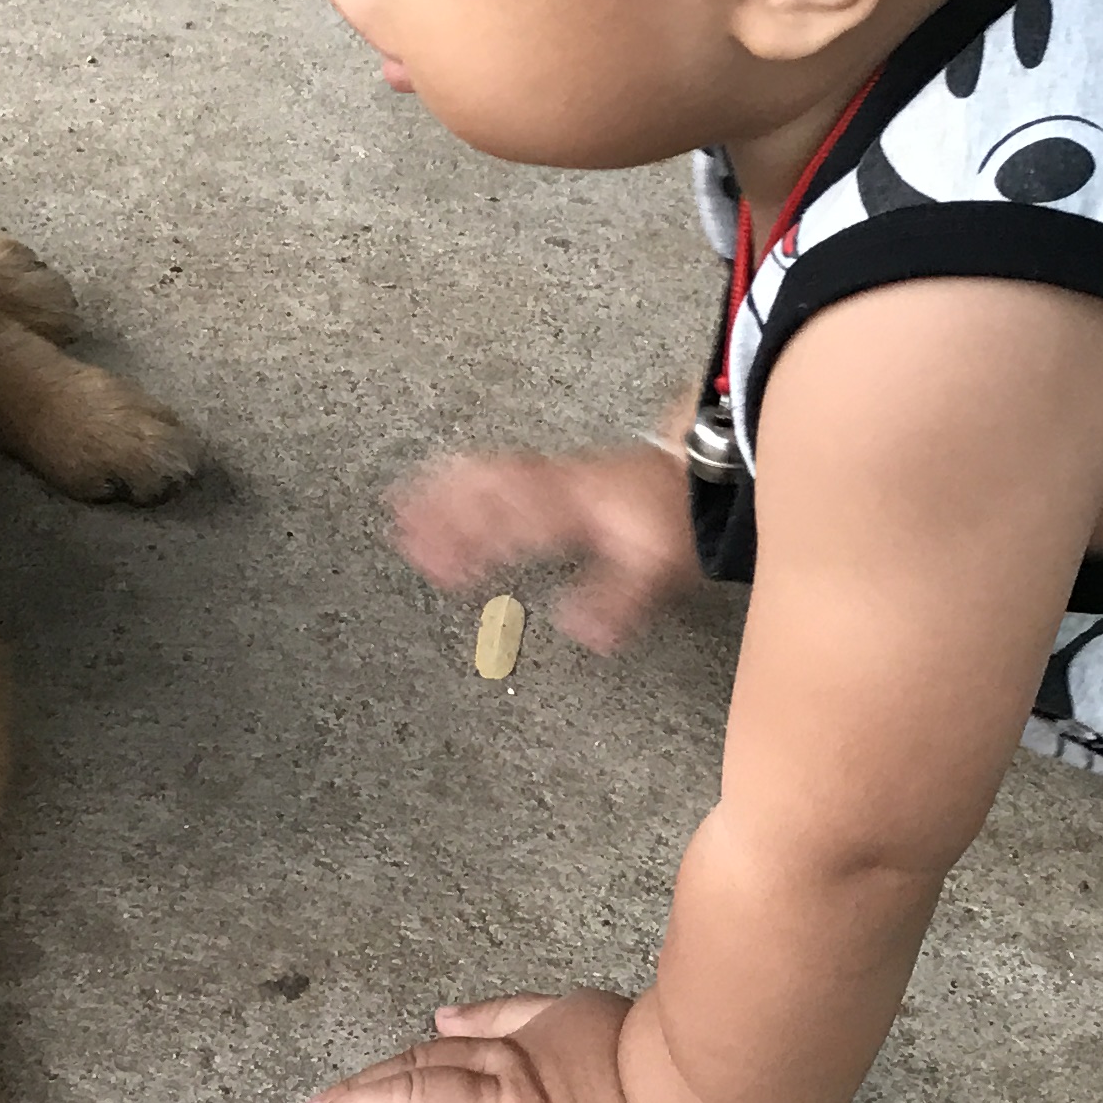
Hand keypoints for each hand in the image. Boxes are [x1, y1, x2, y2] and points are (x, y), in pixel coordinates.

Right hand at [390, 444, 698, 651]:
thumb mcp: (651, 567)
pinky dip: (472, 479)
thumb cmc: (673, 521)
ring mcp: (555, 478)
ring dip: (446, 490)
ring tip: (405, 502)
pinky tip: (458, 490)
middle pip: (485, 491)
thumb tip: (576, 632)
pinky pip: (504, 471)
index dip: (468, 540)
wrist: (704, 470)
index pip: (507, 521)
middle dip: (439, 509)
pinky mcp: (561, 478)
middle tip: (397, 522)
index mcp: (568, 508)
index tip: (434, 561)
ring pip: (488, 476)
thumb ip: (613, 600)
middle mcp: (553, 488)